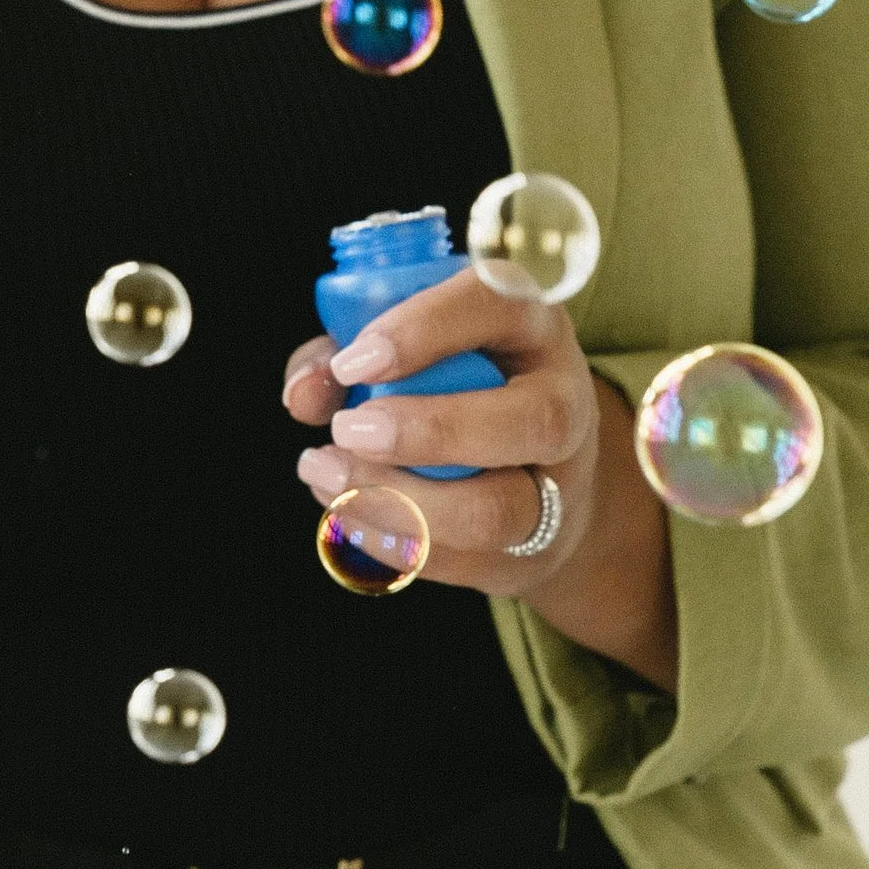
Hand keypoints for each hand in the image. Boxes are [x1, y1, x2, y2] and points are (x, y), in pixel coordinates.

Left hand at [283, 269, 678, 686]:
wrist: (527, 464)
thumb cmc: (445, 381)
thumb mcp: (396, 345)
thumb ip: (338, 355)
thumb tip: (304, 395)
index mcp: (532, 322)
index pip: (501, 305)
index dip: (424, 331)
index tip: (352, 362)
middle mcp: (564, 400)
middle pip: (531, 422)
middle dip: (427, 432)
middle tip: (347, 429)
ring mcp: (559, 485)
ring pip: (496, 511)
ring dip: (396, 502)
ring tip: (325, 473)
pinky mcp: (532, 553)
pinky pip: (464, 563)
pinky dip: (390, 542)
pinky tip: (343, 510)